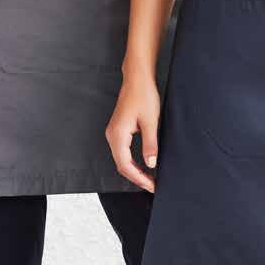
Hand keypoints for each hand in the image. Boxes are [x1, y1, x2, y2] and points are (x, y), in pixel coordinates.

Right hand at [105, 71, 159, 191]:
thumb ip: (150, 144)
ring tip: (149, 179)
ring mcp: (114, 132)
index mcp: (118, 135)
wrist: (137, 78)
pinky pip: (123, 151)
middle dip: (136, 177)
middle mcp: (112, 135)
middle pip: (121, 165)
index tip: (152, 186)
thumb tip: (151, 164)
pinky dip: (132, 161)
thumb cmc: (143, 95)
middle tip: (152, 185)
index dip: (139, 178)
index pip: (125, 165)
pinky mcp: (118, 129)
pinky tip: (142, 164)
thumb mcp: (150, 121)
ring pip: (122, 159)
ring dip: (134, 170)